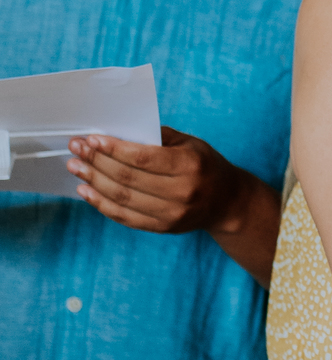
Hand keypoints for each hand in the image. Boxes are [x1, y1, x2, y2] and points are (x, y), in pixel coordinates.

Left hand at [68, 125, 249, 234]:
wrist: (228, 202)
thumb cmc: (205, 165)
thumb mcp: (190, 143)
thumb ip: (157, 137)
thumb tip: (117, 131)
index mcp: (189, 165)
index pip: (143, 157)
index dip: (113, 149)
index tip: (91, 139)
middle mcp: (182, 192)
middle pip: (128, 178)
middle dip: (97, 162)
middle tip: (76, 150)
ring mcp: (172, 214)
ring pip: (123, 198)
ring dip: (94, 182)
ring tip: (76, 168)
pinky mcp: (163, 228)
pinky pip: (126, 217)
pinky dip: (102, 205)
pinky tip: (86, 192)